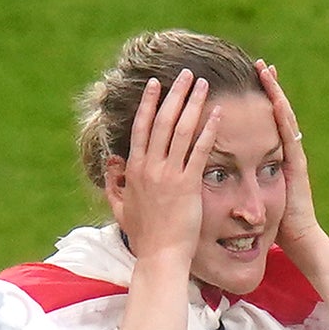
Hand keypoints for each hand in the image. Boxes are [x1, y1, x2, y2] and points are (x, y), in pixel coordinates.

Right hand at [110, 69, 221, 265]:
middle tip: (187, 73)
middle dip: (175, 93)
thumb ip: (113, 184)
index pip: (141, 127)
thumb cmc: (144, 237)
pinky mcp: (188, 186)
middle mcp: (150, 167)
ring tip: (204, 84)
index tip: (155, 84)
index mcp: (134, 170)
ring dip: (193, 103)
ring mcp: (168, 175)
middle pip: (162, 120)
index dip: (149, 103)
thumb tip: (110, 163)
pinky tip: (217, 114)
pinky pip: (200, 151)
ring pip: (181, 130)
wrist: (160, 256)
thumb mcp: (121, 209)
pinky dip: (209, 130)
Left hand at [255, 61, 325, 257]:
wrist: (296, 240)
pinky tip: (276, 99)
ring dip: (275, 93)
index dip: (253, 101)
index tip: (243, 80)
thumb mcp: (249, 197)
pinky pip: (289, 135)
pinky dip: (282, 116)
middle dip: (267, 88)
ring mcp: (293, 156)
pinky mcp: (297, 164)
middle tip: (258, 64)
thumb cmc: (271, 223)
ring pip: (283, 117)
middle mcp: (283, 152)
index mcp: (269, 158)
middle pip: (275, 113)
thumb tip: (211, 177)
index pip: (261, 123)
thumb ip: (237, 183)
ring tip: (266, 70)